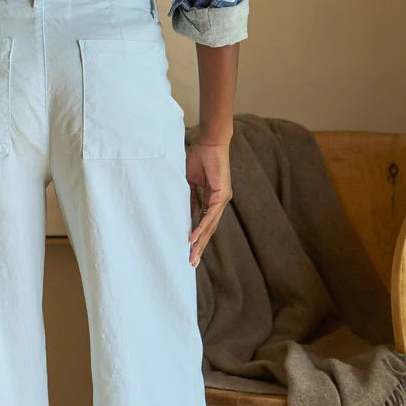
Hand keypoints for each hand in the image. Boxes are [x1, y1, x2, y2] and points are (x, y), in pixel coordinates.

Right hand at [185, 139, 232, 266]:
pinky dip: (201, 227)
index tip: (188, 252)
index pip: (204, 224)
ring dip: (200, 242)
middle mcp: (219, 202)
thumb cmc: (199, 157)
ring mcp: (222, 199)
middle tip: (191, 263)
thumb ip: (189, 199)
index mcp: (212, 200)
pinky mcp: (222, 194)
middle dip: (199, 247)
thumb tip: (183, 215)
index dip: (196, 238)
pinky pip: (210, 215)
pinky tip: (194, 238)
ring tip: (192, 256)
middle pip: (209, 230)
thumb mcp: (189, 183)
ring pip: (211, 226)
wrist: (209, 142)